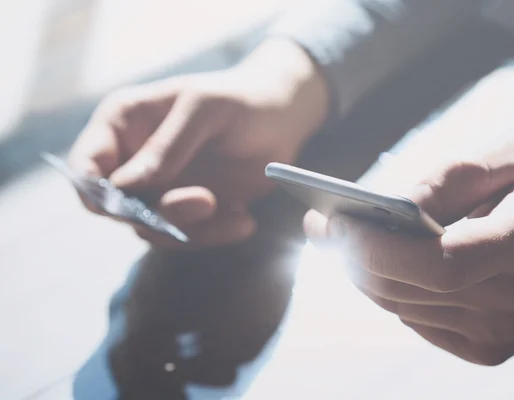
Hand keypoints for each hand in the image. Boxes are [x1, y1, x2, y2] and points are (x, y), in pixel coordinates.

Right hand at [69, 38, 329, 248]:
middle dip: (158, 214)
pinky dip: (216, 234)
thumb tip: (123, 186)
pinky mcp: (190, 210)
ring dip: (193, 229)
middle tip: (205, 201)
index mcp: (123, 125)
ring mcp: (162, 189)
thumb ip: (165, 146)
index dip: (96, 192)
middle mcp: (135, 162)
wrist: (283, 119)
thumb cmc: (240, 99)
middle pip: (119, 209)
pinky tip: (244, 220)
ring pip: (154, 230)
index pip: (86, 167)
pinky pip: (189, 236)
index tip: (127, 204)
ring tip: (236, 212)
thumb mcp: (203, 109)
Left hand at [305, 135, 513, 364]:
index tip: (337, 220)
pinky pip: (413, 320)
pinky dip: (387, 290)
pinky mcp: (486, 349)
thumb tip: (390, 208)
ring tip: (340, 240)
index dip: (381, 246)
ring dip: (361, 272)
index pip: (443, 261)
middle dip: (354, 257)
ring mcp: (502, 332)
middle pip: (409, 288)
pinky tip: (382, 264)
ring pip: (401, 306)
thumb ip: (452, 175)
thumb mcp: (513, 156)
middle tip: (323, 226)